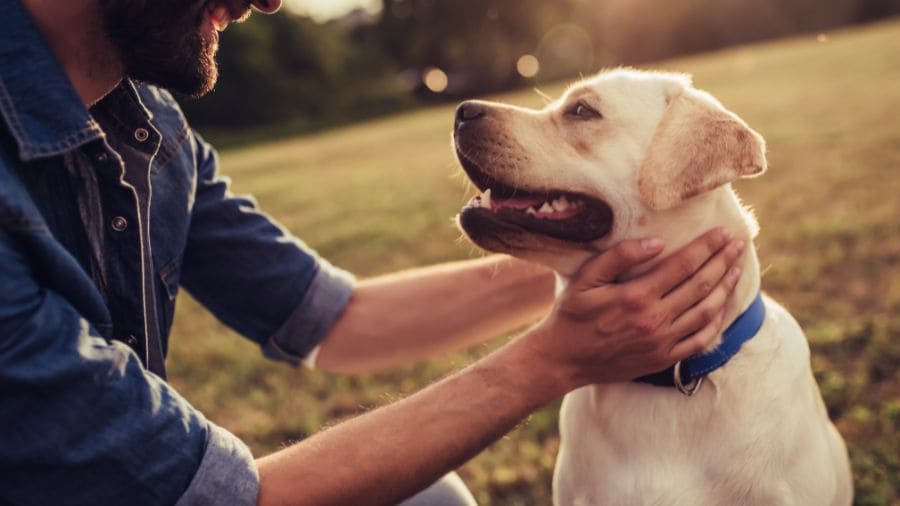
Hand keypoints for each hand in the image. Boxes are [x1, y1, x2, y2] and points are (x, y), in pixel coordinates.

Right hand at [523, 228, 744, 388]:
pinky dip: (717, 322)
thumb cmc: (572, 314)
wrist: (563, 359)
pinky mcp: (663, 359)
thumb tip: (657, 242)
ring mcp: (662, 342)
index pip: (683, 265)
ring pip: (706, 312)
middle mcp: (654, 320)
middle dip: (723, 262)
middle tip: (738, 244)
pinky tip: (722, 307)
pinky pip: (700, 340)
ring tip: (736, 269)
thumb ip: (619, 256)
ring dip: (725, 288)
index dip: (707, 247)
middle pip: (701, 285)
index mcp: (636, 296)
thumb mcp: (586, 279)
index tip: (723, 233)